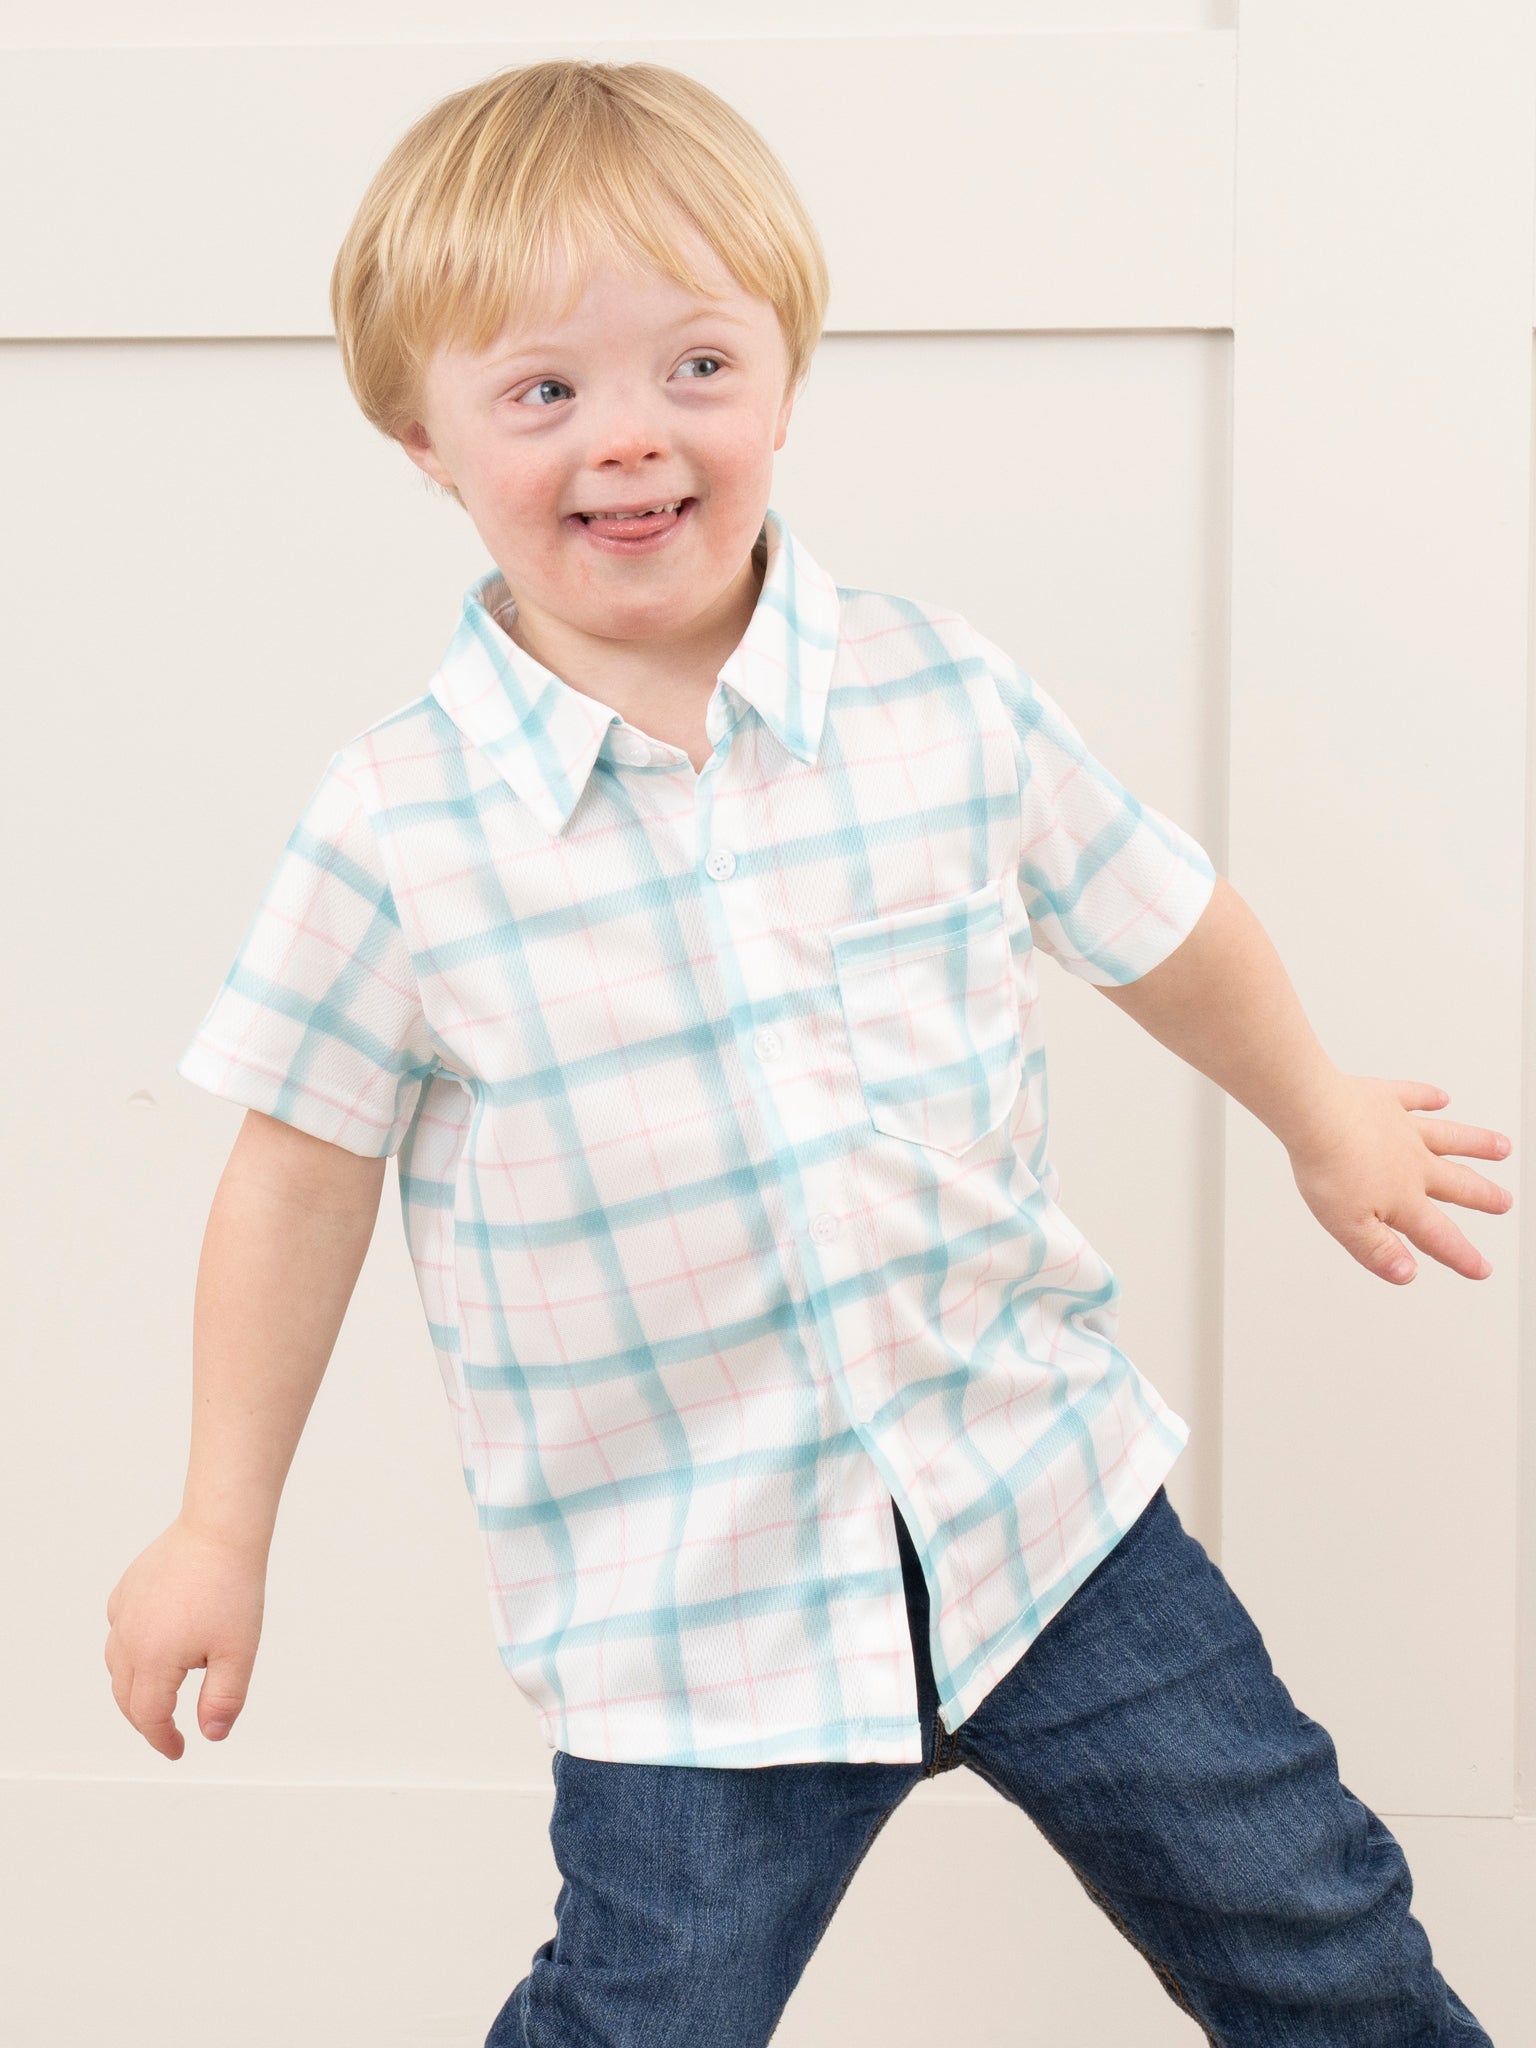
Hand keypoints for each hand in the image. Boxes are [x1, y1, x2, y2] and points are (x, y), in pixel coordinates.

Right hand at [104, 1517, 265, 1759]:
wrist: (220, 1530)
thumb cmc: (231, 1586)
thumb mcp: (238, 1652)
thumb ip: (223, 1699)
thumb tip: (211, 1734)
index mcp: (152, 1659)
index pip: (148, 1716)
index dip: (163, 1739)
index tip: (178, 1750)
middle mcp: (128, 1638)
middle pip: (126, 1696)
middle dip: (145, 1720)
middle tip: (169, 1731)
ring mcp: (124, 1611)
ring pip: (116, 1664)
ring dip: (133, 1688)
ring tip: (159, 1696)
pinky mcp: (127, 1589)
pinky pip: (119, 1630)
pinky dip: (128, 1649)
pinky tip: (151, 1647)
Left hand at [1287, 1074, 1513, 1283]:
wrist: (1315, 1117)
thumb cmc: (1328, 1170)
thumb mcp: (1349, 1226)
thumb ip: (1379, 1251)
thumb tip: (1408, 1274)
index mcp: (1403, 1199)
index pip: (1438, 1235)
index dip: (1461, 1256)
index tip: (1482, 1269)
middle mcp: (1412, 1163)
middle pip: (1456, 1183)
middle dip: (1483, 1196)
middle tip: (1504, 1202)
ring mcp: (1402, 1129)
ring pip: (1448, 1138)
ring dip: (1477, 1143)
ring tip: (1501, 1148)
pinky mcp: (1383, 1099)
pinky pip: (1411, 1097)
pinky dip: (1427, 1097)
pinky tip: (1441, 1098)